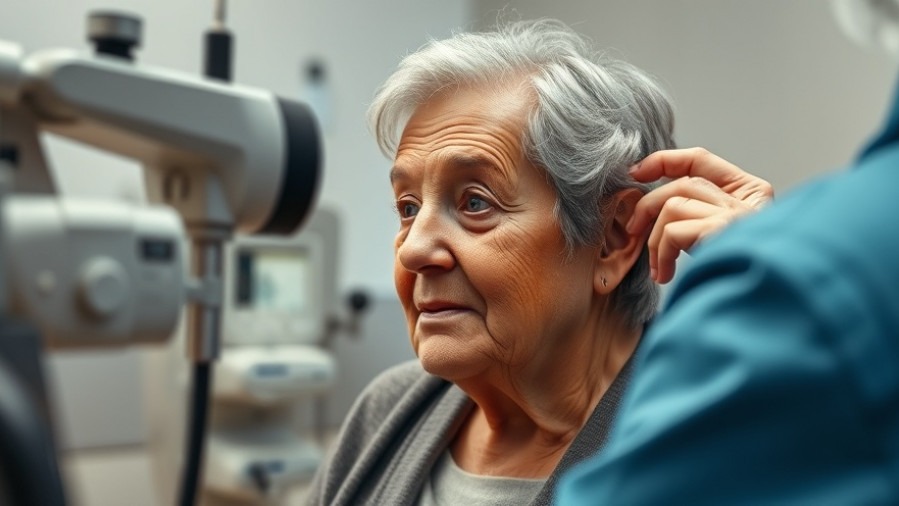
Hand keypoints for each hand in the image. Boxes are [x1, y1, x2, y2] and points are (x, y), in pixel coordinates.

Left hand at [626, 147, 773, 283]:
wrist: (762, 312)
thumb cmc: (735, 276)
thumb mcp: (715, 238)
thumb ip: (695, 215)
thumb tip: (645, 208)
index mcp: (750, 193)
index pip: (699, 159)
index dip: (663, 162)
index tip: (635, 172)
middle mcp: (749, 199)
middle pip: (683, 183)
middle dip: (648, 206)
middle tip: (632, 232)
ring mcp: (739, 214)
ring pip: (674, 205)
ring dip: (654, 239)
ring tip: (658, 268)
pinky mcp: (725, 232)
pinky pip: (674, 231)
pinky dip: (661, 253)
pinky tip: (665, 274)